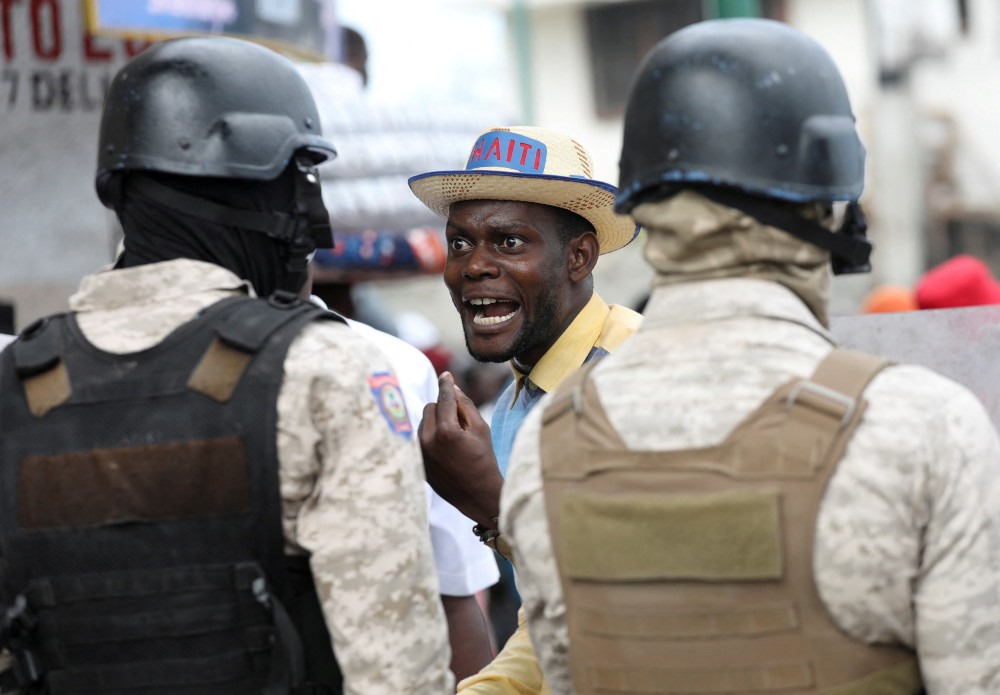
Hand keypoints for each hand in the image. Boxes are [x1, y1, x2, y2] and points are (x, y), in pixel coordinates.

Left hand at [419, 372, 503, 529]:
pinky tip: (446, 450)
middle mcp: (428, 440)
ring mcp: (420, 453)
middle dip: (443, 408)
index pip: (443, 398)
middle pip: (430, 407)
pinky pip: (420, 439)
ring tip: (454, 439)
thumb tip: (452, 386)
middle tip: (460, 422)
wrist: (478, 495)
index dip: (446, 384)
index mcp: (446, 431)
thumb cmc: (484, 460)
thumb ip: (465, 405)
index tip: (446, 375)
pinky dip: (431, 437)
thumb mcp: (481, 428)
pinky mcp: (417, 462)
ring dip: (436, 423)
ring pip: (423, 422)